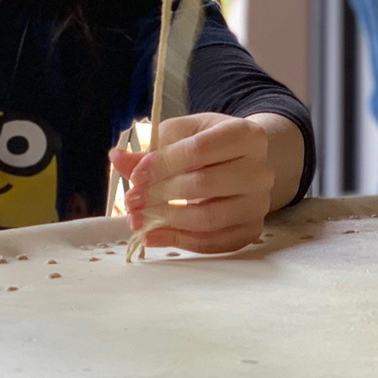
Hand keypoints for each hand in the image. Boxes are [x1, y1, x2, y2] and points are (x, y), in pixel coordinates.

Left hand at [108, 113, 274, 253]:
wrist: (241, 163)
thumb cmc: (206, 144)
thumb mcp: (180, 136)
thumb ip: (149, 149)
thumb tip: (117, 158)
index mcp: (245, 135)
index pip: (199, 150)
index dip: (162, 164)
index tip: (136, 175)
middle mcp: (260, 170)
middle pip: (204, 185)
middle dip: (160, 195)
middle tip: (131, 200)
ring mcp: (258, 203)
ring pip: (209, 218)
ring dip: (166, 221)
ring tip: (137, 219)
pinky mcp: (251, 229)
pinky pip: (214, 243)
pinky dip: (179, 241)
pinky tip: (152, 236)